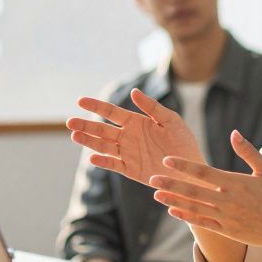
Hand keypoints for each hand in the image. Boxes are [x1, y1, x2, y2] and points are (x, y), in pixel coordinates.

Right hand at [66, 89, 204, 186]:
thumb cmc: (184, 143)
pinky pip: (114, 164)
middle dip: (86, 125)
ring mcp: (128, 153)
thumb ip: (152, 107)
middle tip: (69, 122)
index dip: (96, 106)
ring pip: (103, 146)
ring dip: (89, 141)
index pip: (111, 112)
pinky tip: (93, 158)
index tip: (80, 101)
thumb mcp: (171, 121)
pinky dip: (103, 161)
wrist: (191, 170)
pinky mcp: (131, 170)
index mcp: (136, 122)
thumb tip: (134, 92)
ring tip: (75, 136)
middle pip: (102, 129)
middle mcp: (128, 137)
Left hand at [148, 130, 261, 247]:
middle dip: (170, 184)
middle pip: (193, 191)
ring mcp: (227, 218)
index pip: (203, 172)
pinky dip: (187, 217)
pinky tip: (173, 211)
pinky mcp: (228, 231)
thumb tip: (233, 133)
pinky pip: (202, 224)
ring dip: (173, 201)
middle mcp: (228, 201)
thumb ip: (248, 151)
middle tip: (152, 178)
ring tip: (156, 194)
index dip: (183, 166)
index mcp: (236, 182)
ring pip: (194, 208)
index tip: (167, 160)